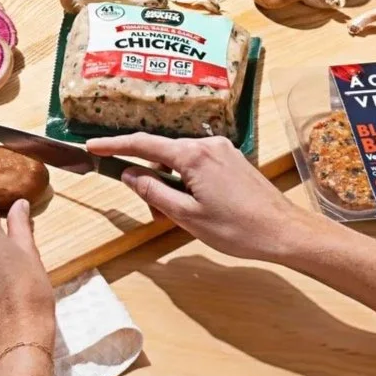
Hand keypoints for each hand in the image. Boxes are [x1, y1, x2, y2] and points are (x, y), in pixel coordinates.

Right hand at [92, 133, 325, 262]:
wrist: (284, 232)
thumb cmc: (238, 229)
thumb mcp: (187, 216)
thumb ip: (154, 192)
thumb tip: (129, 175)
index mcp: (193, 156)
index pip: (143, 144)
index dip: (114, 145)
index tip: (91, 147)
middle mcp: (208, 144)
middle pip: (162, 151)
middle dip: (147, 172)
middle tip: (147, 206)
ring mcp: (223, 149)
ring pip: (181, 158)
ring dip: (169, 179)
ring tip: (179, 213)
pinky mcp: (233, 159)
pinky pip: (198, 162)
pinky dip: (186, 178)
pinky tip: (195, 204)